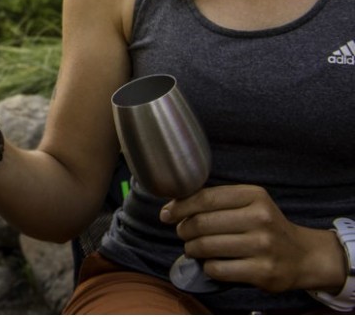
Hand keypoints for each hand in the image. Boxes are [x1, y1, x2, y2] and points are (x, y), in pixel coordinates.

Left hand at [161, 184, 343, 292]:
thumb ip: (215, 200)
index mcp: (254, 196)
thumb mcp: (248, 203)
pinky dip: (207, 266)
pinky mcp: (263, 272)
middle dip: (183, 229)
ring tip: (194, 248)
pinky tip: (211, 263)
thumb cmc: (265, 226)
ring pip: (206, 247)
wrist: (302, 256)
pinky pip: (217, 269)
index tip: (167, 214)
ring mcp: (263, 246)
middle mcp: (260, 218)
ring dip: (192, 249)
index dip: (179, 207)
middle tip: (182, 233)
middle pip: (201, 223)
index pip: (204, 198)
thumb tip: (172, 206)